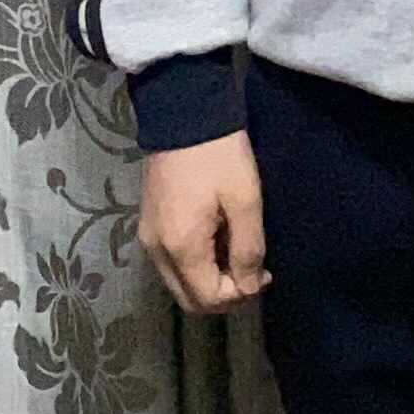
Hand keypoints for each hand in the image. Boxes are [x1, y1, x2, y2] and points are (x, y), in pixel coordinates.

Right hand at [139, 133, 269, 313]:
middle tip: (254, 272)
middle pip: (189, 299)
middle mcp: (156, 251)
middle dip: (224, 295)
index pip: (208, 298)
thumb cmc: (220, 157)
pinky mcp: (148, 225)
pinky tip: (219, 241)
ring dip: (210, 280)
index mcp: (180, 248)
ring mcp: (148, 238)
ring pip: (180, 282)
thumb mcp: (245, 201)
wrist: (183, 114)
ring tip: (240, 255)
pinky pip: (173, 263)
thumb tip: (249, 287)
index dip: (240, 295)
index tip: (266, 274)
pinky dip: (197, 264)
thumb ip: (247, 249)